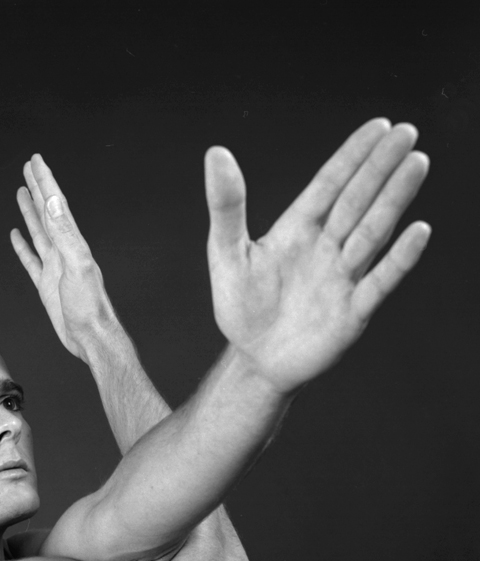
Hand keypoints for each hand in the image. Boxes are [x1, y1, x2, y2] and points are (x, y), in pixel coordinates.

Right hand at [10, 155, 119, 361]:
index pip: (56, 205)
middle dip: (38, 188)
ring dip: (30, 212)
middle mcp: (64, 251)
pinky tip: (16, 236)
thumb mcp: (77, 265)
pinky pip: (31, 260)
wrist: (91, 337)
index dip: (46, 181)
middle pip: (47, 213)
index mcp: (72, 243)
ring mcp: (55, 268)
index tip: (36, 160)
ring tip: (22, 192)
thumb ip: (65, 235)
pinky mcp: (47, 285)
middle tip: (29, 166)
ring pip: (39, 233)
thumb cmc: (89, 306)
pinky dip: (22, 246)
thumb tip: (53, 204)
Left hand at [205, 119, 430, 392]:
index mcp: (298, 230)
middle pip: (357, 200)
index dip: (352, 155)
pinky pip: (380, 281)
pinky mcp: (353, 312)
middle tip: (407, 132)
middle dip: (380, 168)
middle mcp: (326, 248)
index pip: (330, 184)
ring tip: (416, 164)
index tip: (379, 125)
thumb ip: (226, 206)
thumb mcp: (226, 253)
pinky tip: (418, 231)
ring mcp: (343, 278)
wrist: (254, 360)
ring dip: (394, 200)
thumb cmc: (241, 307)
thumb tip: (215, 153)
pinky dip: (399, 258)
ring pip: (372, 232)